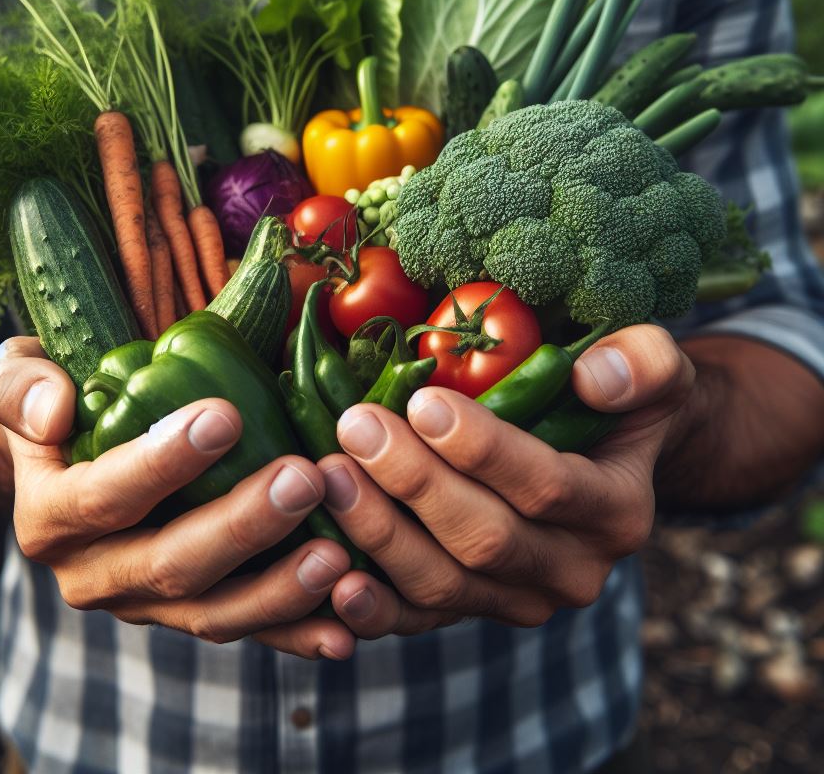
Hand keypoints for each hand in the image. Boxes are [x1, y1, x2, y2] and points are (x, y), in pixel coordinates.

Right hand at [0, 337, 357, 659]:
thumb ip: (20, 386)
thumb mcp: (19, 377)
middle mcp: (92, 576)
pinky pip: (246, 632)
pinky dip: (296, 632)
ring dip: (278, 590)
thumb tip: (55, 412)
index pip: (103, 497)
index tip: (224, 415)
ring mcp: (146, 605)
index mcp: (49, 519)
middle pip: (169, 565)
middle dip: (241, 525)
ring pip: (213, 613)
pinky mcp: (192, 615)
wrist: (75, 457)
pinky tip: (345, 627)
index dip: (160, 462)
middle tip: (305, 477)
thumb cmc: (58, 405)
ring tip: (337, 554)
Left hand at [317, 324, 694, 636]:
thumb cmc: (616, 401)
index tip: (422, 402)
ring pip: (443, 584)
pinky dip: (374, 605)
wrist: (600, 461)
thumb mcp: (654, 366)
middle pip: (484, 540)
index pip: (548, 488)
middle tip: (355, 427)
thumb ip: (644, 364)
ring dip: (379, 532)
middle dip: (413, 483)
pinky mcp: (473, 610)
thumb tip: (595, 378)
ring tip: (329, 475)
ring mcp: (519, 601)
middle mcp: (573, 571)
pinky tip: (330, 574)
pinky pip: (419, 619)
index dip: (483, 450)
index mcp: (616, 512)